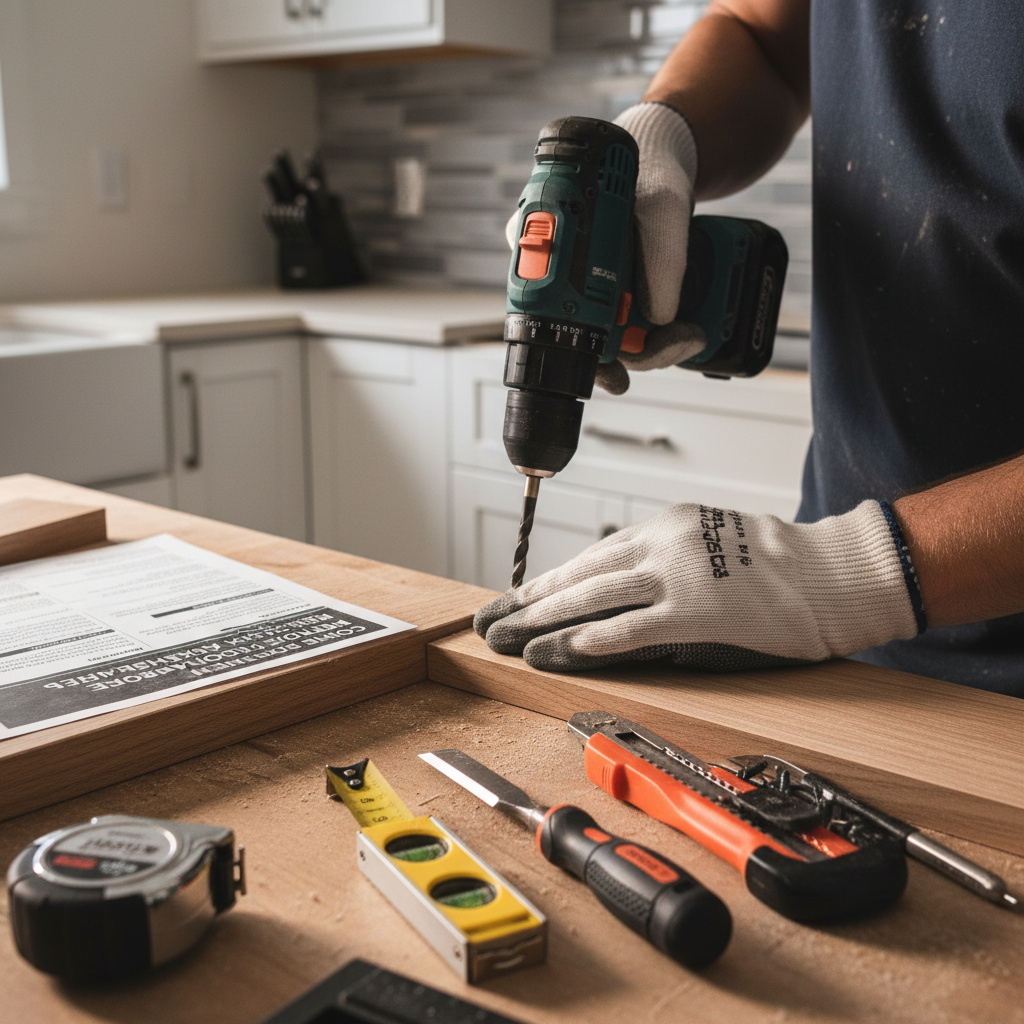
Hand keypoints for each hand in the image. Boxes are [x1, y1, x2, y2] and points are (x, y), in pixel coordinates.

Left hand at [474, 501, 923, 671]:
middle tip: (493, 617)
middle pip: (580, 573)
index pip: (594, 555)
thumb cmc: (786, 565)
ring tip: (508, 637)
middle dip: (530, 600)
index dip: (552, 580)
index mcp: (667, 525)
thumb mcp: (716, 544)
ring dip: (543, 621)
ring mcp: (676, 574)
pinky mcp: (693, 610)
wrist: (839, 571)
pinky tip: (556, 653)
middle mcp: (662, 541)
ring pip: (591, 597)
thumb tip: (627, 591)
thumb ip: (669, 564)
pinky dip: (586, 641)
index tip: (521, 596)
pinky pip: (627, 628)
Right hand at [506, 103, 703, 393]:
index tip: (615, 371)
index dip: (585, 357)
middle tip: (670, 348)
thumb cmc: (651, 173)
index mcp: (549, 250)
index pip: (553, 320)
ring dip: (656, 349)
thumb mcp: (664, 207)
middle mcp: (567, 277)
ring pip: (617, 342)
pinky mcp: (623, 295)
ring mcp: (595, 290)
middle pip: (588, 342)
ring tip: (691, 337)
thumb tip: (661, 317)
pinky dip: (661, 337)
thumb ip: (662, 255)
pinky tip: (685, 334)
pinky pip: (636, 330)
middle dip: (633, 357)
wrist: (665, 160)